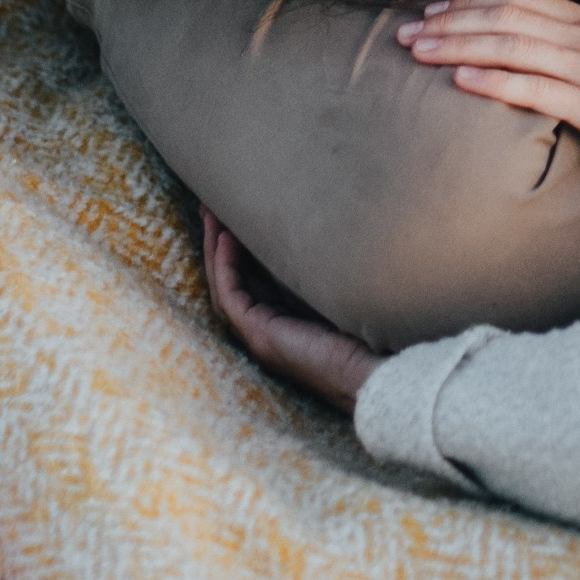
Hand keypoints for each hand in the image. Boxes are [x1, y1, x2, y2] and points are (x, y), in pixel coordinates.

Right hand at [200, 207, 380, 412]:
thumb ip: (327, 272)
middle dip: (218, 243)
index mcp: (285, 321)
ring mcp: (259, 334)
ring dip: (215, 250)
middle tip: (209, 208)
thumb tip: (330, 230)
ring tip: (210, 215)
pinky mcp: (259, 335)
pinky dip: (225, 266)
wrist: (370, 372)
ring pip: (224, 286)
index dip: (240, 248)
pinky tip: (224, 238)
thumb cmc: (366, 335)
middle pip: (231, 280)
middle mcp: (266, 329)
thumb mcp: (339, 293)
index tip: (234, 215)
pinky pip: (231, 296)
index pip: (252, 279)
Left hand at [398, 0, 579, 178]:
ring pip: (509, 45)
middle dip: (451, 20)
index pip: (522, 1)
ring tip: (417, 51)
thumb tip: (555, 48)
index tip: (436, 9)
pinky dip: (492, 80)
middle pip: (505, 16)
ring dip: (457, 45)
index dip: (473, 2)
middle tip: (407, 29)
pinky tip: (459, 81)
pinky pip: (534, 88)